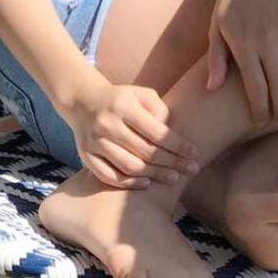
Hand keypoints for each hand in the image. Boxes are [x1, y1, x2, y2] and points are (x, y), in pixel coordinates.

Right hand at [57, 70, 200, 189]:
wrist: (83, 101)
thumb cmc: (121, 99)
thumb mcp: (140, 94)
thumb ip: (159, 110)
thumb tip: (172, 134)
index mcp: (123, 106)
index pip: (156, 132)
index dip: (178, 146)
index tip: (194, 154)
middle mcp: (107, 124)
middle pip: (145, 152)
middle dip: (172, 163)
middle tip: (191, 170)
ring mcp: (94, 141)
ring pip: (129, 166)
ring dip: (155, 175)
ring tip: (174, 177)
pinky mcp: (85, 156)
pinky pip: (109, 176)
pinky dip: (129, 183)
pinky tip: (146, 182)